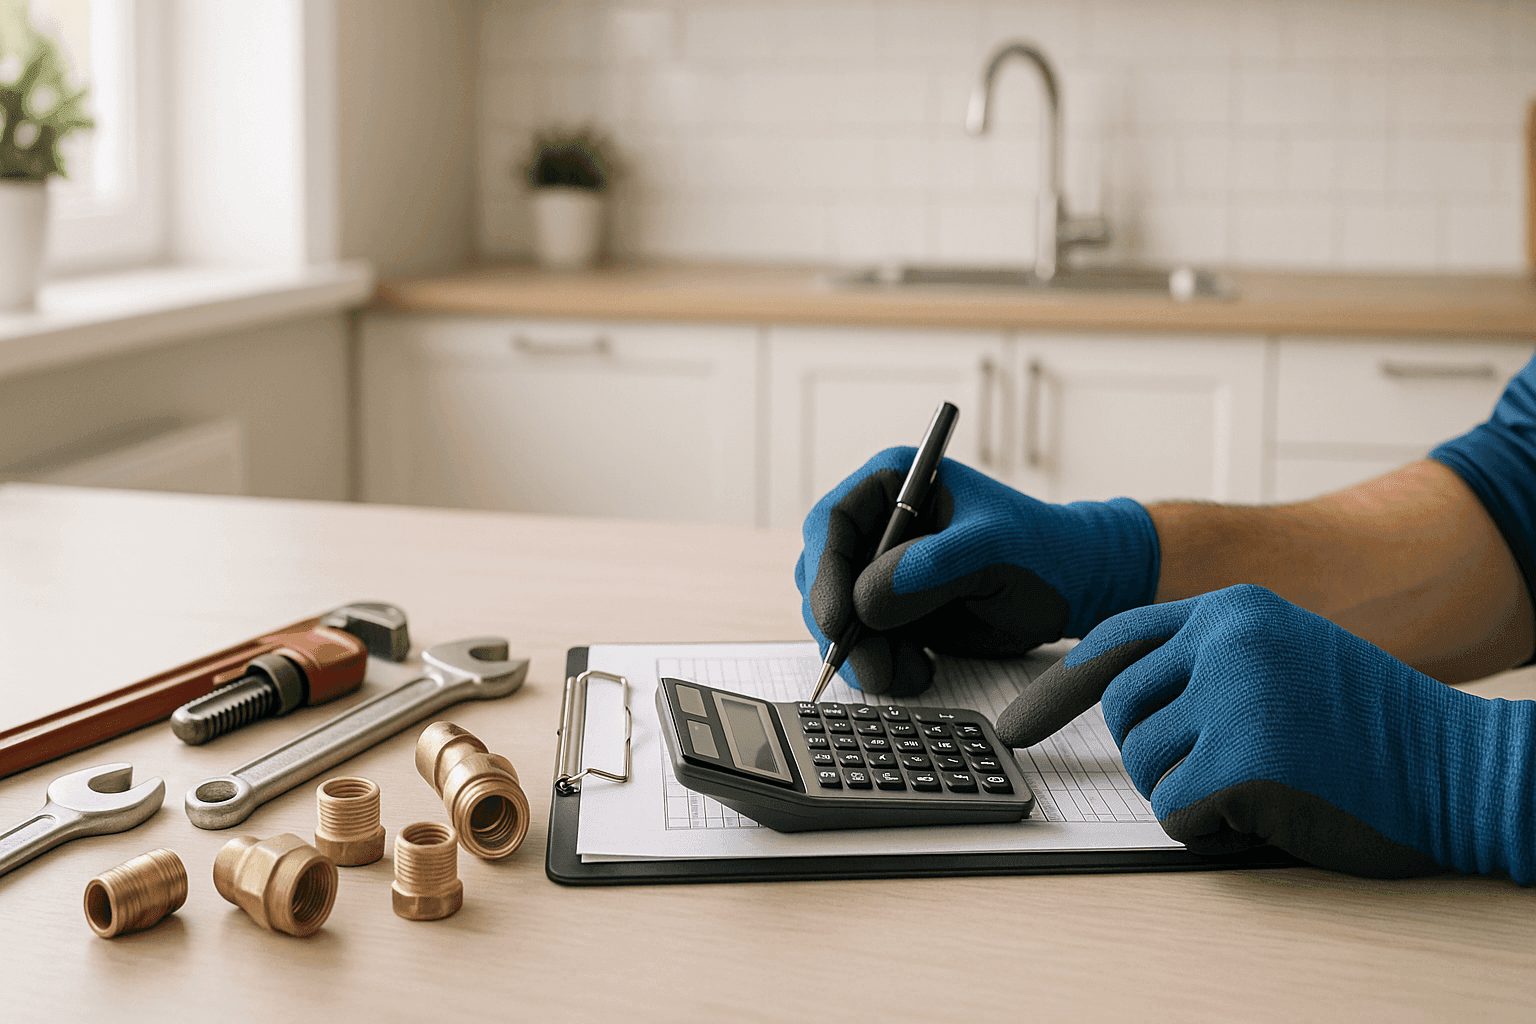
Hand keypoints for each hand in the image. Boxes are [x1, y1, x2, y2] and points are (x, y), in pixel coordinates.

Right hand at [795, 447, 1159, 695]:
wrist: (1074, 589)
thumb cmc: (1041, 552)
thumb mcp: (990, 552)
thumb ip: (929, 570)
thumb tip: (863, 603)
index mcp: (896, 482)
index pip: (832, 523)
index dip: (825, 572)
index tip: (838, 620)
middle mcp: (879, 523)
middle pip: (823, 574)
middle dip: (839, 625)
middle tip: (869, 666)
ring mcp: (883, 569)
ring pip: (838, 615)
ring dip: (861, 653)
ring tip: (907, 675)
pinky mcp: (894, 609)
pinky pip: (864, 641)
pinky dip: (880, 664)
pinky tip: (918, 673)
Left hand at [996, 584, 1535, 881]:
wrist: (1467, 768)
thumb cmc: (1378, 725)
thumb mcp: (1287, 654)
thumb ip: (1207, 659)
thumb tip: (1120, 700)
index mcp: (1232, 608)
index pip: (1116, 642)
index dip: (1061, 688)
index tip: (1018, 727)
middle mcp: (1225, 639)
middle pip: (1124, 712)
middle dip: (1157, 754)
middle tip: (1220, 769)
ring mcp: (1235, 695)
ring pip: (1147, 765)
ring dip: (1193, 790)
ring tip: (1267, 777)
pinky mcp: (1245, 760)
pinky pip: (1179, 812)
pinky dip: (1214, 826)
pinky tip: (1275, 805)